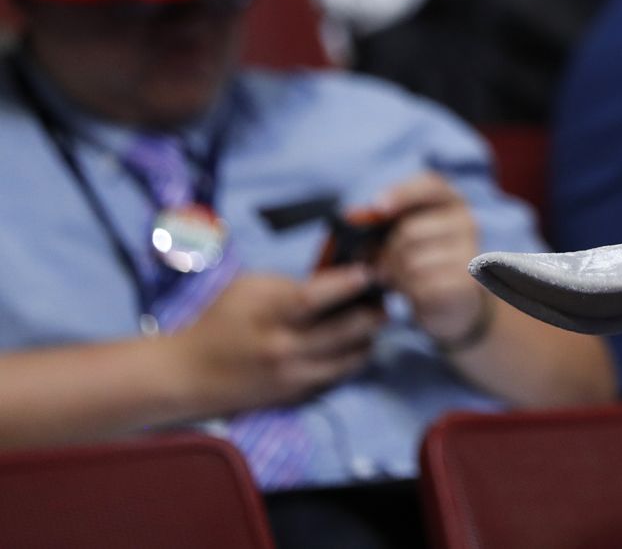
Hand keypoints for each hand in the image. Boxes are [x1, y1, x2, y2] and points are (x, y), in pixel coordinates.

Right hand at [174, 266, 384, 414]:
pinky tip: (359, 342)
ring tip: (378, 320)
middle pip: (344, 330)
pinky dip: (353, 358)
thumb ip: (290, 283)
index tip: (370, 272)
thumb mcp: (249, 287)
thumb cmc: (222, 320)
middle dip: (373, 312)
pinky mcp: (297, 393)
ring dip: (369, 337)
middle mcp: (284, 347)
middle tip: (387, 297)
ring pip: (350, 357)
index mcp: (268, 314)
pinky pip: (338, 375)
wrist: (191, 373)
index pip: (314, 297)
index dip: (347, 284)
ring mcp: (293, 374)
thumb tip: (333, 280)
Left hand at [372, 172, 487, 343]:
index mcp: (451, 201)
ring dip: (395, 275)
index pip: (430, 185)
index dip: (402, 193)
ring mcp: (469, 253)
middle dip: (385, 252)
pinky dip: (408, 292)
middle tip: (377, 265)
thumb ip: (384, 221)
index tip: (377, 206)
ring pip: (412, 262)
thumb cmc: (424, 258)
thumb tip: (352, 216)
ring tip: (395, 280)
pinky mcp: (465, 284)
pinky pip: (422, 286)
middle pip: (409, 231)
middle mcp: (466, 222)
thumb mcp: (406, 233)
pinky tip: (410, 293)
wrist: (457, 301)